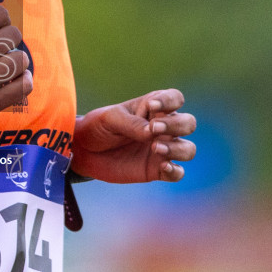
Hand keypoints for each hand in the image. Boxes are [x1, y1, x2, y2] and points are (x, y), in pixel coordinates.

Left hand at [70, 88, 195, 183]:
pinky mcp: (156, 170)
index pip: (175, 98)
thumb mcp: (110, 119)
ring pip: (188, 149)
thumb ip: (132, 123)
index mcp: (153, 108)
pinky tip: (163, 166)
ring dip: (177, 148)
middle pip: (188, 123)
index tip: (152, 106)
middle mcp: (163, 128)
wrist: (83, 152)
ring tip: (154, 148)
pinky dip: (175, 170)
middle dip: (176, 125)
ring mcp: (162, 149)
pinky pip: (177, 173)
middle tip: (154, 128)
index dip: (170, 101)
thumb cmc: (98, 127)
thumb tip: (152, 133)